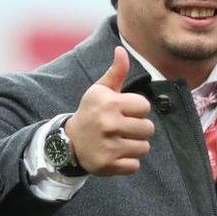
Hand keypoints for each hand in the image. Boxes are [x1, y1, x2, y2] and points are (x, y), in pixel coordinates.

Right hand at [64, 46, 153, 175]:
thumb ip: (115, 72)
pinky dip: (128, 163)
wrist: (68, 143)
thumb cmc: (90, 113)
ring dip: (135, 146)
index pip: (145, 107)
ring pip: (144, 148)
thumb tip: (121, 50)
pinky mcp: (108, 165)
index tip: (123, 112)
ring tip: (119, 142)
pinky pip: (135, 166)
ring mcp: (109, 146)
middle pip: (148, 129)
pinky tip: (115, 155)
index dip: (137, 110)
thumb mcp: (99, 91)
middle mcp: (109, 124)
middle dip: (138, 129)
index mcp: (109, 103)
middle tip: (121, 129)